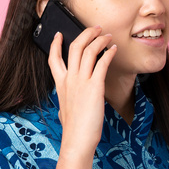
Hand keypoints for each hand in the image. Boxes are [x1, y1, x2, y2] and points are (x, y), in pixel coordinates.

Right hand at [47, 25, 116, 157]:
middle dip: (86, 33)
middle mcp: (69, 79)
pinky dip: (109, 53)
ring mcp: (81, 81)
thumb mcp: (64, 111)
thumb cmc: (73, 130)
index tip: (59, 34)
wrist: (77, 140)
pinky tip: (114, 50)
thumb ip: (66, 103)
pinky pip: (102, 62)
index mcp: (61, 84)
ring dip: (100, 39)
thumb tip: (65, 108)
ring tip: (108, 36)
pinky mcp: (95, 86)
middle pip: (75, 47)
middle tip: (95, 28)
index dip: (56, 44)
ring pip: (89, 50)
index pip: (54, 58)